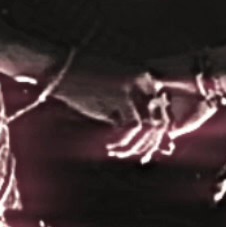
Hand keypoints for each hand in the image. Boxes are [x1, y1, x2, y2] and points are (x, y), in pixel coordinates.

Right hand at [52, 54, 173, 163]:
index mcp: (146, 79)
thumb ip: (128, 113)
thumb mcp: (112, 98)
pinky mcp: (122, 94)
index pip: (164, 111)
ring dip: (136, 145)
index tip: (147, 150)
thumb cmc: (83, 86)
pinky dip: (125, 140)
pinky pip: (133, 125)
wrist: (61, 69)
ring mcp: (136, 86)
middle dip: (152, 143)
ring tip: (118, 152)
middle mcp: (146, 81)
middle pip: (162, 119)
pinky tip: (110, 147)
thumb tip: (142, 136)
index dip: (159, 134)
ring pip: (150, 125)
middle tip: (139, 157)